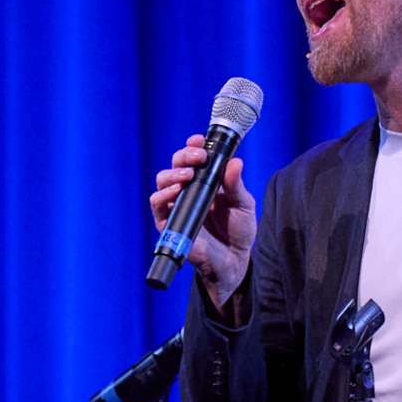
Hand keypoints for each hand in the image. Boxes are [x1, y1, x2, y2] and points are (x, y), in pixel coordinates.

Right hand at [150, 134, 255, 309]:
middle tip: (198, 156)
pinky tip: (175, 192)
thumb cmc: (238, 231)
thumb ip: (237, 185)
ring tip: (188, 175)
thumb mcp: (243, 205)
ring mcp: (178, 206)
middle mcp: (189, 190)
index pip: (193, 158)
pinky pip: (158, 205)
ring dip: (172, 174)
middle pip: (175, 164)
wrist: (234, 260)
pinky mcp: (170, 223)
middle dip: (184, 156)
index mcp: (206, 182)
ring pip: (163, 181)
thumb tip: (235, 161)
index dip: (192, 146)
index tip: (199, 140)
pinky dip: (163, 196)